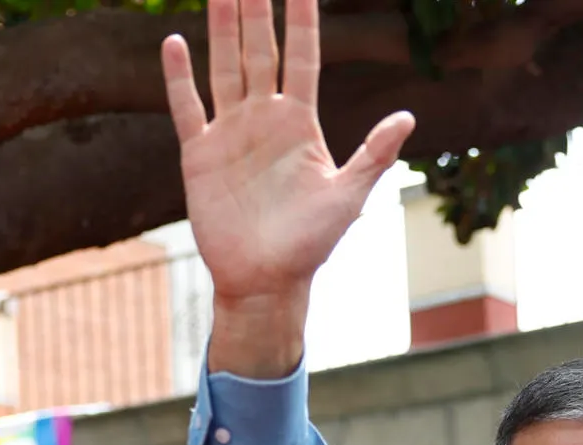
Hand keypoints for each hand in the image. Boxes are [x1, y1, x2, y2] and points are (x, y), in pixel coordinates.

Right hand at [160, 0, 413, 306]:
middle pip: (258, 50)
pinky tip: (175, 42)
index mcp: (300, 123)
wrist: (267, 280)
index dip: (302, 19)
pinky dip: (179, 77)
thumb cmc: (312, 243)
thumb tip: (407, 118)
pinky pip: (187, 107)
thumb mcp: (348, 196)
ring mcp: (230, 133)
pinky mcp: (199, 154)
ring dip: (221, 28)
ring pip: (224, 67)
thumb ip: (374, 155)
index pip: (302, 56)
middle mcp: (264, 119)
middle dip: (255, 10)